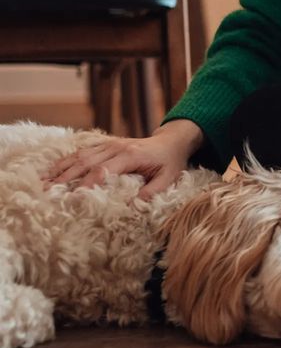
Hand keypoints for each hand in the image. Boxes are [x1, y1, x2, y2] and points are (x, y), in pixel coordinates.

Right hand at [45, 120, 205, 199]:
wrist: (171, 142)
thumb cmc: (170, 162)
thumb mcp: (168, 178)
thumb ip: (153, 191)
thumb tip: (134, 205)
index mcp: (130, 156)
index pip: (103, 171)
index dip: (87, 184)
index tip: (73, 198)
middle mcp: (115, 148)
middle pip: (85, 162)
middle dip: (65, 178)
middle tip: (47, 193)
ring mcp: (108, 144)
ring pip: (79, 156)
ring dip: (60, 169)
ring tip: (43, 183)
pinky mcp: (104, 145)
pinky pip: (81, 152)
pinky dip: (65, 161)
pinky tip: (51, 171)